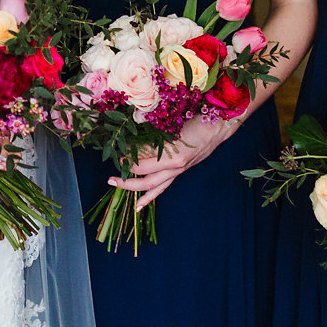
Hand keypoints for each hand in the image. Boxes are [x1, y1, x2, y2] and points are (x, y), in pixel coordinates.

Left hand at [109, 115, 236, 209]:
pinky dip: (150, 197)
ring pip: (153, 187)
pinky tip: (140, 205)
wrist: (216, 127)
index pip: (143, 165)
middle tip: (110, 179)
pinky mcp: (179, 172)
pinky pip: (162, 187)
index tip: (116, 154)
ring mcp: (178, 171)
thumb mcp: (172, 126)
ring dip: (135, 190)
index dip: (128, 161)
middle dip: (126, 182)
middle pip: (146, 181)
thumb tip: (130, 143)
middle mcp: (175, 167)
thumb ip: (152, 137)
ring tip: (117, 189)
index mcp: (173, 156)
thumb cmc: (195, 121)